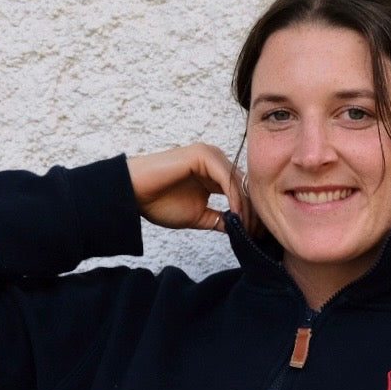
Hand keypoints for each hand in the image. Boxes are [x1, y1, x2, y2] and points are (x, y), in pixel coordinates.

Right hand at [126, 144, 256, 236]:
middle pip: (243, 185)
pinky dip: (234, 197)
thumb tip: (239, 228)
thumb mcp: (198, 216)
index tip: (255, 234)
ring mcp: (209, 155)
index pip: (240, 191)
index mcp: (214, 173)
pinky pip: (226, 178)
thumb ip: (219, 219)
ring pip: (237, 182)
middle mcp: (214, 161)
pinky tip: (236, 215)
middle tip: (257, 234)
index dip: (249, 213)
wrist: (134, 193)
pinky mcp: (202, 155)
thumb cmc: (159, 202)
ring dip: (245, 206)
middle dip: (252, 211)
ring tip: (247, 228)